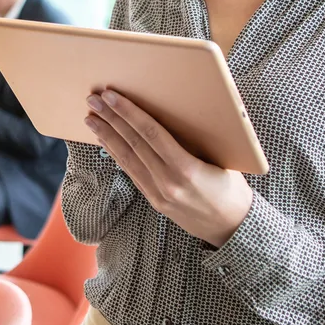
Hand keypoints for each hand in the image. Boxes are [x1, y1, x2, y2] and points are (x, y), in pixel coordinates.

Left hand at [85, 89, 252, 247]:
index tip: (112, 95)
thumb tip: (174, 109)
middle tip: (93, 99)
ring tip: (91, 118)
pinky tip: (105, 141)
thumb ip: (195, 139)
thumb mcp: (221, 159)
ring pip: (127, 159)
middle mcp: (168, 183)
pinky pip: (132, 172)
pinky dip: (116, 154)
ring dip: (107, 136)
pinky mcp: (155, 201)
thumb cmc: (232, 188)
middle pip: (133, 143)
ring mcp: (159, 194)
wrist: (233, 228)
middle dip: (111, 119)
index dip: (129, 112)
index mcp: (187, 169)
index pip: (151, 133)